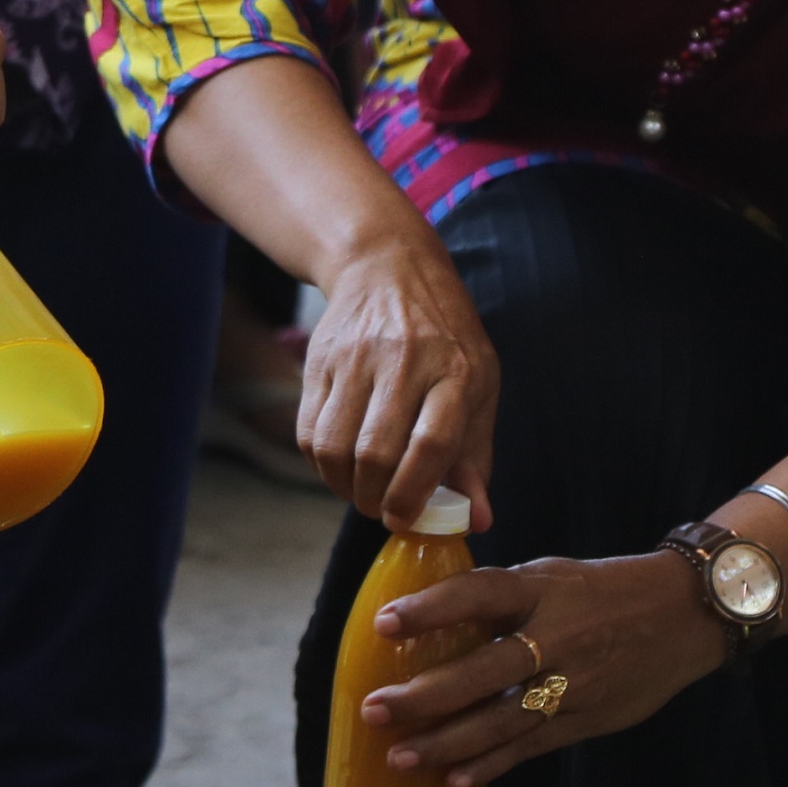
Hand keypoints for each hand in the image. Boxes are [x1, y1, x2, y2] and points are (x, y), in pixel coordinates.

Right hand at [291, 222, 500, 531]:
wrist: (387, 267)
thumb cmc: (445, 338)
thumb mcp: (479, 384)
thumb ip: (476, 453)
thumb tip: (477, 520)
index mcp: (455, 370)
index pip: (434, 442)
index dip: (416, 492)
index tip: (406, 519)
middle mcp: (404, 361)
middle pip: (377, 452)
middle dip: (375, 499)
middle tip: (382, 510)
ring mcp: (356, 358)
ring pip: (335, 447)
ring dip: (343, 486)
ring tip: (359, 492)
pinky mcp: (319, 360)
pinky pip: (309, 431)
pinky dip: (320, 463)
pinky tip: (338, 466)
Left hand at [356, 551, 729, 786]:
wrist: (687, 617)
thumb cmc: (604, 591)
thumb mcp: (552, 576)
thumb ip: (500, 596)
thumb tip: (430, 614)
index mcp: (543, 590)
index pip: (480, 594)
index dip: (432, 609)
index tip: (384, 624)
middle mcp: (558, 637)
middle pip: (485, 670)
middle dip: (427, 695)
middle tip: (375, 709)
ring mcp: (575, 683)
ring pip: (504, 719)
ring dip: (449, 743)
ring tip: (400, 758)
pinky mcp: (588, 719)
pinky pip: (532, 746)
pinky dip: (492, 765)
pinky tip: (454, 781)